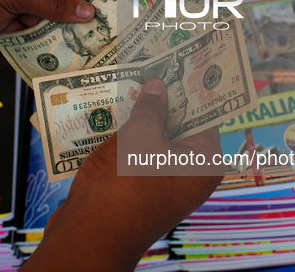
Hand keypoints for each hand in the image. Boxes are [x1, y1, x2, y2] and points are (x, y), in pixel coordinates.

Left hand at [0, 0, 94, 46]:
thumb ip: (52, 3)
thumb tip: (88, 12)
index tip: (105, 8)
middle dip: (75, 12)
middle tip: (99, 34)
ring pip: (44, 12)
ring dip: (59, 29)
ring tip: (84, 48)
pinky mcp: (1, 16)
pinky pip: (28, 27)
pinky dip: (39, 39)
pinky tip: (57, 54)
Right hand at [21, 78, 223, 271]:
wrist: (90, 234)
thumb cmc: (126, 184)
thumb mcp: (140, 136)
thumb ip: (151, 108)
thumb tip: (157, 85)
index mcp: (203, 161)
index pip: (204, 114)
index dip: (190, 86)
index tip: (179, 60)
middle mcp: (189, 172)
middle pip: (179, 125)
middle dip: (162, 97)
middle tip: (150, 62)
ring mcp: (163, 181)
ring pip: (155, 138)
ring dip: (141, 114)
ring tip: (129, 77)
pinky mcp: (138, 186)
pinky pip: (137, 152)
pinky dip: (128, 134)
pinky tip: (112, 108)